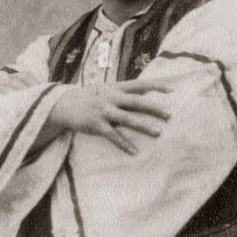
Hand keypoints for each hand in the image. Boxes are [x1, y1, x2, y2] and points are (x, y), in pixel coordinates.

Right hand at [42, 78, 171, 154]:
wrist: (64, 104)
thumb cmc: (91, 97)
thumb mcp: (108, 89)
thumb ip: (127, 91)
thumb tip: (148, 90)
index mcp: (116, 87)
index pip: (140, 85)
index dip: (156, 86)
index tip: (173, 90)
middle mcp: (111, 97)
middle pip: (137, 102)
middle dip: (154, 109)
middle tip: (170, 115)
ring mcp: (103, 111)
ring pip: (127, 119)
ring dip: (144, 126)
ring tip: (158, 133)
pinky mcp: (96, 125)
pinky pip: (113, 136)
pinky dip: (124, 144)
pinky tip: (134, 152)